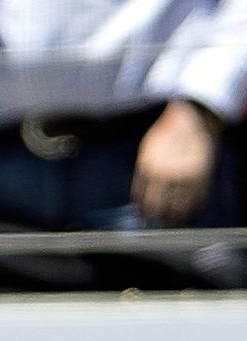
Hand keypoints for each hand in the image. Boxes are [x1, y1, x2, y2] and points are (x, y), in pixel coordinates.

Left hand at [133, 101, 221, 226]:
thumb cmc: (167, 134)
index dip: (142, 209)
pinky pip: (196, 199)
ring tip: (172, 220)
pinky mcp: (200, 175)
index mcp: (147, 166)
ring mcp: (183, 175)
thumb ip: (144, 171)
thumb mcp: (147, 150)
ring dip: (174, 215)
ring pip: (177, 205)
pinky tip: (189, 210)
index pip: (140, 197)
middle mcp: (164, 172)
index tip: (143, 215)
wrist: (190, 119)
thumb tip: (140, 194)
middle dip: (155, 216)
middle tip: (156, 221)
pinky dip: (192, 207)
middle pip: (156, 205)